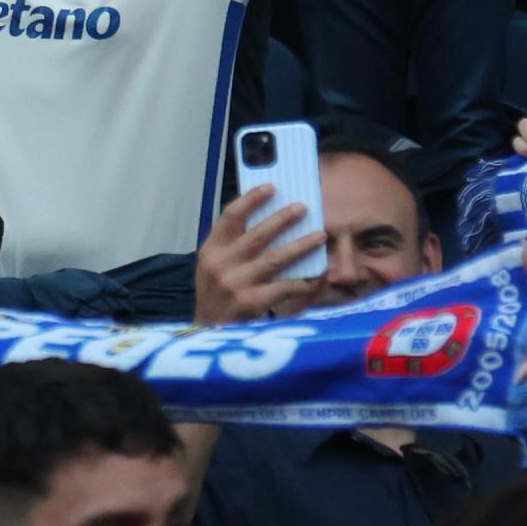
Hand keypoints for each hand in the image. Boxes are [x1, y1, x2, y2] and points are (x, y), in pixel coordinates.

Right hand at [193, 184, 326, 324]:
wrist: (206, 337)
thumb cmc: (215, 299)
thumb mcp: (211, 269)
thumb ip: (231, 248)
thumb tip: (269, 225)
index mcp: (210, 251)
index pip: (229, 217)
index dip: (251, 200)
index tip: (271, 188)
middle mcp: (221, 264)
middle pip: (256, 234)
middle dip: (282, 219)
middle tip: (303, 208)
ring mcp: (236, 284)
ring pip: (275, 258)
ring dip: (300, 246)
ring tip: (319, 236)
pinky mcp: (251, 303)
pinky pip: (285, 287)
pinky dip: (304, 281)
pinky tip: (318, 276)